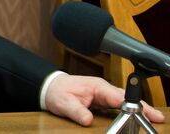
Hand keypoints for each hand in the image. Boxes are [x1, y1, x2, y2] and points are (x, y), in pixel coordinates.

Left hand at [45, 74, 164, 125]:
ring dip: (139, 109)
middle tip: (156, 118)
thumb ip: (76, 111)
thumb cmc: (58, 92)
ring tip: (153, 119)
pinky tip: (139, 118)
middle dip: (142, 107)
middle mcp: (104, 89)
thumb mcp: (64, 103)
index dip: (130, 105)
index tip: (141, 113)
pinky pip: (120, 105)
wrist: (51, 87)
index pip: (117, 96)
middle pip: (127, 98)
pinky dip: (131, 111)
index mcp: (97, 87)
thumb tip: (87, 120)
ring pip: (126, 101)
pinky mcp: (104, 100)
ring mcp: (105, 94)